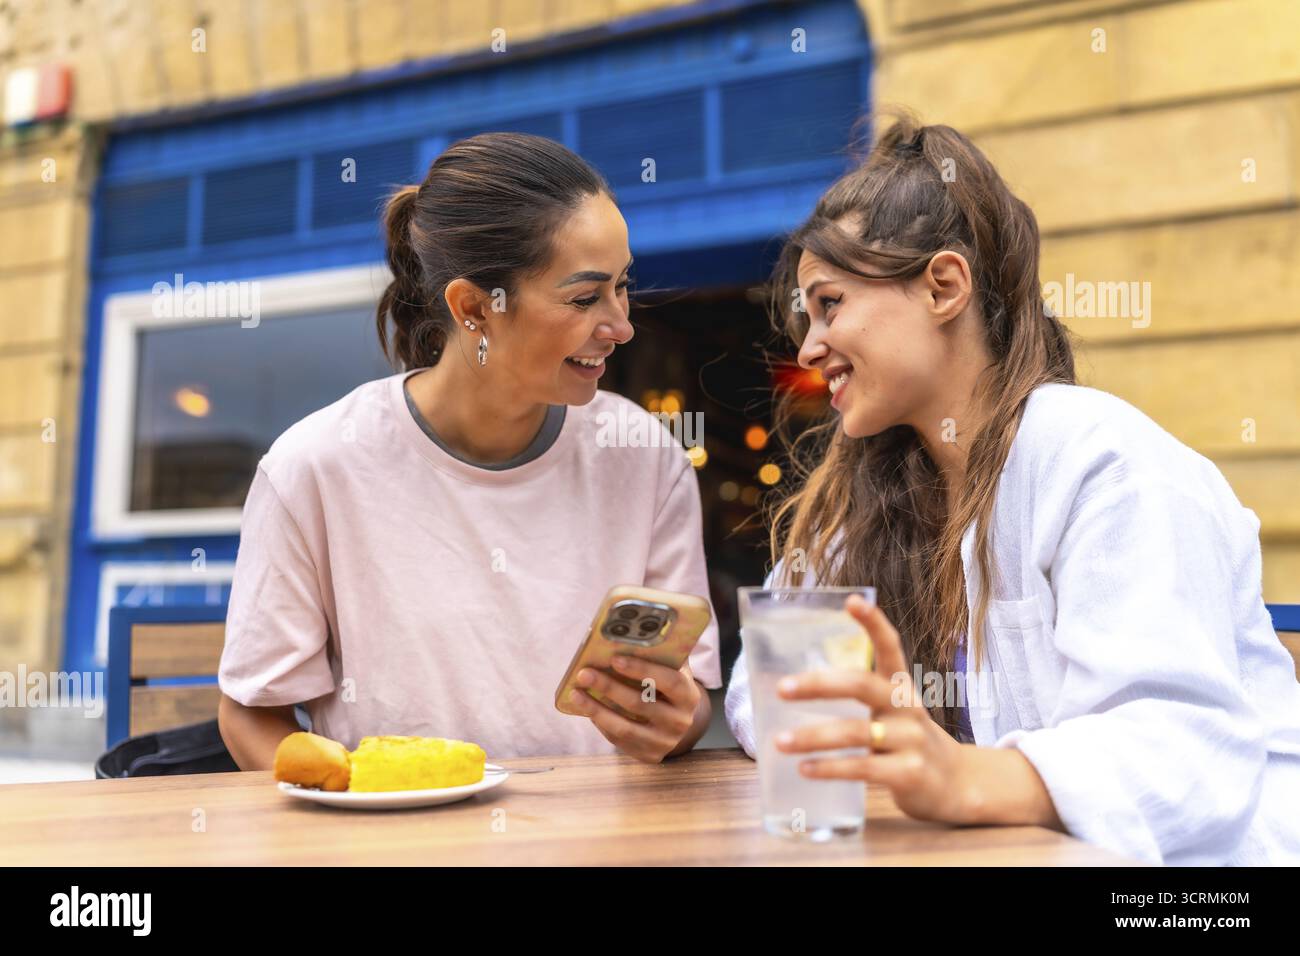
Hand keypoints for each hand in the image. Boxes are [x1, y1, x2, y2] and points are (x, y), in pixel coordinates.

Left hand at [566, 655, 704, 763]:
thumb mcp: (672, 669)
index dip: (642, 669)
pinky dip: (600, 723)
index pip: (669, 681)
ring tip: (576, 693)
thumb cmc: (667, 686)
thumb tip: (628, 632)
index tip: (614, 659)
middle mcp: (680, 722)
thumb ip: (660, 653)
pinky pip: (619, 740)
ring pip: (625, 727)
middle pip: (640, 704)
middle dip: (608, 687)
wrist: (677, 721)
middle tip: (584, 673)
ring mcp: (665, 742)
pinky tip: (587, 708)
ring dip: (596, 709)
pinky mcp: (650, 755)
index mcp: (689, 695)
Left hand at [773, 594, 975, 823]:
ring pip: (855, 732)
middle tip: (782, 688)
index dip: (874, 623)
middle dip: (819, 685)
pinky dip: (830, 768)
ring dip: (813, 736)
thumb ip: (861, 699)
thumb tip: (798, 688)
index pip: (891, 647)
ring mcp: (911, 740)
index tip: (852, 601)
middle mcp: (908, 708)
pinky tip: (805, 768)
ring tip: (780, 742)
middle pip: (862, 685)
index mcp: (901, 688)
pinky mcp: (909, 773)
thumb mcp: (894, 712)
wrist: (956, 784)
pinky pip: (862, 767)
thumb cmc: (909, 742)